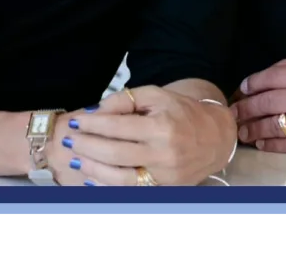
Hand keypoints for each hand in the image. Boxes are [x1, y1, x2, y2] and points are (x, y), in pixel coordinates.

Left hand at [55, 86, 236, 185]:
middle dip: (87, 146)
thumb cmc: (182, 112)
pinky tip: (93, 177)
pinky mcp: (164, 189)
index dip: (92, 124)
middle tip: (69, 140)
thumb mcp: (157, 96)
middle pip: (114, 153)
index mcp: (161, 126)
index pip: (117, 126)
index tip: (76, 122)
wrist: (216, 136)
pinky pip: (130, 190)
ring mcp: (164, 175)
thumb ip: (126, 100)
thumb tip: (96, 111)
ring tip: (76, 159)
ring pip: (119, 178)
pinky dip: (108, 186)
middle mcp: (163, 153)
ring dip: (93, 169)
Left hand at [231, 56, 285, 153]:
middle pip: (266, 103)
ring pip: (274, 127)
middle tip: (232, 112)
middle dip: (245, 108)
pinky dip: (274, 145)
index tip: (242, 88)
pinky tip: (263, 145)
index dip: (252, 83)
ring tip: (240, 131)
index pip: (270, 78)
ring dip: (253, 130)